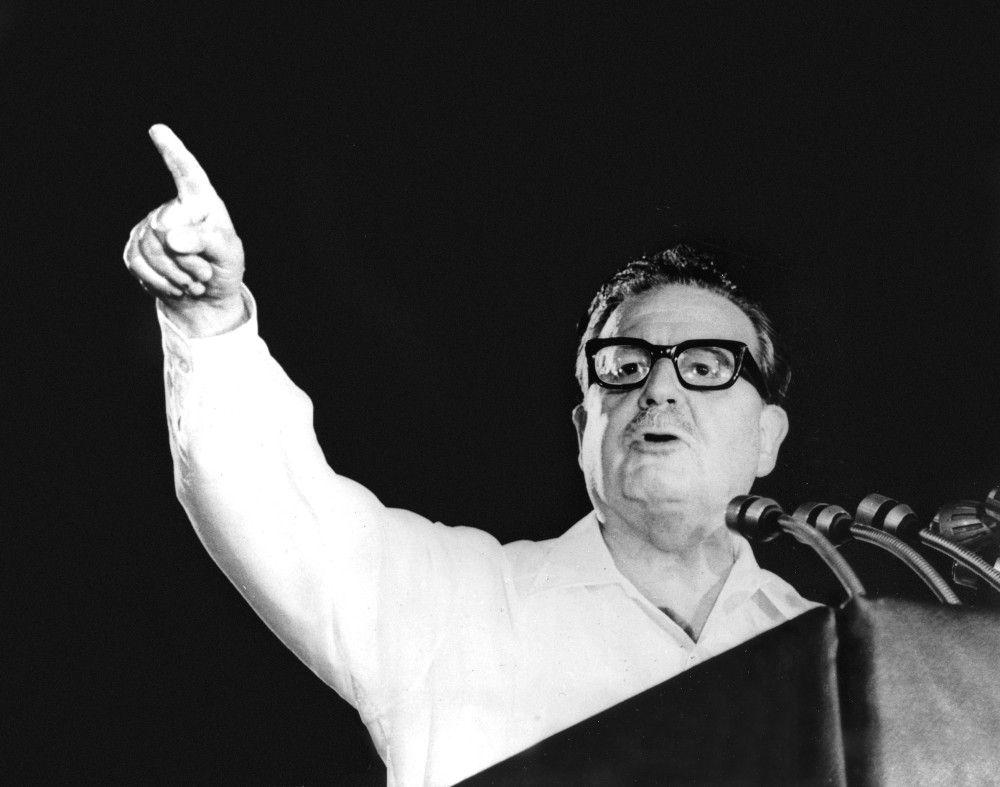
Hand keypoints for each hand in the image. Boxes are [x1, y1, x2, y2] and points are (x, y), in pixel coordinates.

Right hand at [123, 124, 246, 335]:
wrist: (205, 296)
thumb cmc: (223, 265)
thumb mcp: (227, 252)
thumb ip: (206, 239)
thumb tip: (169, 236)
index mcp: (200, 201)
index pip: (186, 172)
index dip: (172, 151)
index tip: (158, 129)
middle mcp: (172, 209)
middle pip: (164, 228)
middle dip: (187, 259)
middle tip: (204, 272)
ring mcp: (149, 227)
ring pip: (150, 249)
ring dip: (176, 274)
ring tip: (194, 281)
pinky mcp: (134, 249)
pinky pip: (137, 263)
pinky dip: (160, 282)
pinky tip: (176, 286)